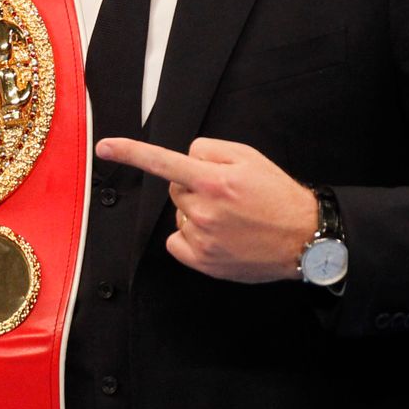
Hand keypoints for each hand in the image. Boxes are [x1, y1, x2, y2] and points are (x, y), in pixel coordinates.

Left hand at [94, 136, 315, 282]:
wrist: (303, 238)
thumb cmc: (277, 196)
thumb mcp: (249, 157)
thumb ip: (210, 151)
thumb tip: (185, 159)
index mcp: (214, 180)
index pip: (163, 162)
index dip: (130, 153)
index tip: (104, 147)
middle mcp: (204, 210)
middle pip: (175, 188)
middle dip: (194, 187)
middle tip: (227, 196)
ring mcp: (202, 238)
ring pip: (180, 214)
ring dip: (197, 212)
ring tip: (231, 219)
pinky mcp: (203, 262)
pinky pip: (177, 241)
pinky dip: (190, 237)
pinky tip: (216, 237)